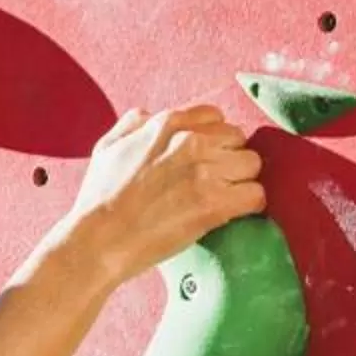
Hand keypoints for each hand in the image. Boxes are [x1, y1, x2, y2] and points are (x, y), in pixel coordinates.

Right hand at [60, 104, 266, 282]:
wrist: (99, 241)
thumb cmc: (99, 198)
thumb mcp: (107, 147)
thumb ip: (132, 124)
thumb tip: (148, 115)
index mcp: (167, 123)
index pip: (216, 117)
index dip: (213, 139)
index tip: (204, 159)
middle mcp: (190, 141)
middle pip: (238, 140)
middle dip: (229, 159)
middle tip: (212, 182)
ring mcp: (205, 172)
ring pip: (252, 165)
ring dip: (241, 181)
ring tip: (222, 198)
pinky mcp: (214, 204)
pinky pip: (256, 195)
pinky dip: (249, 205)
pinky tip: (232, 212)